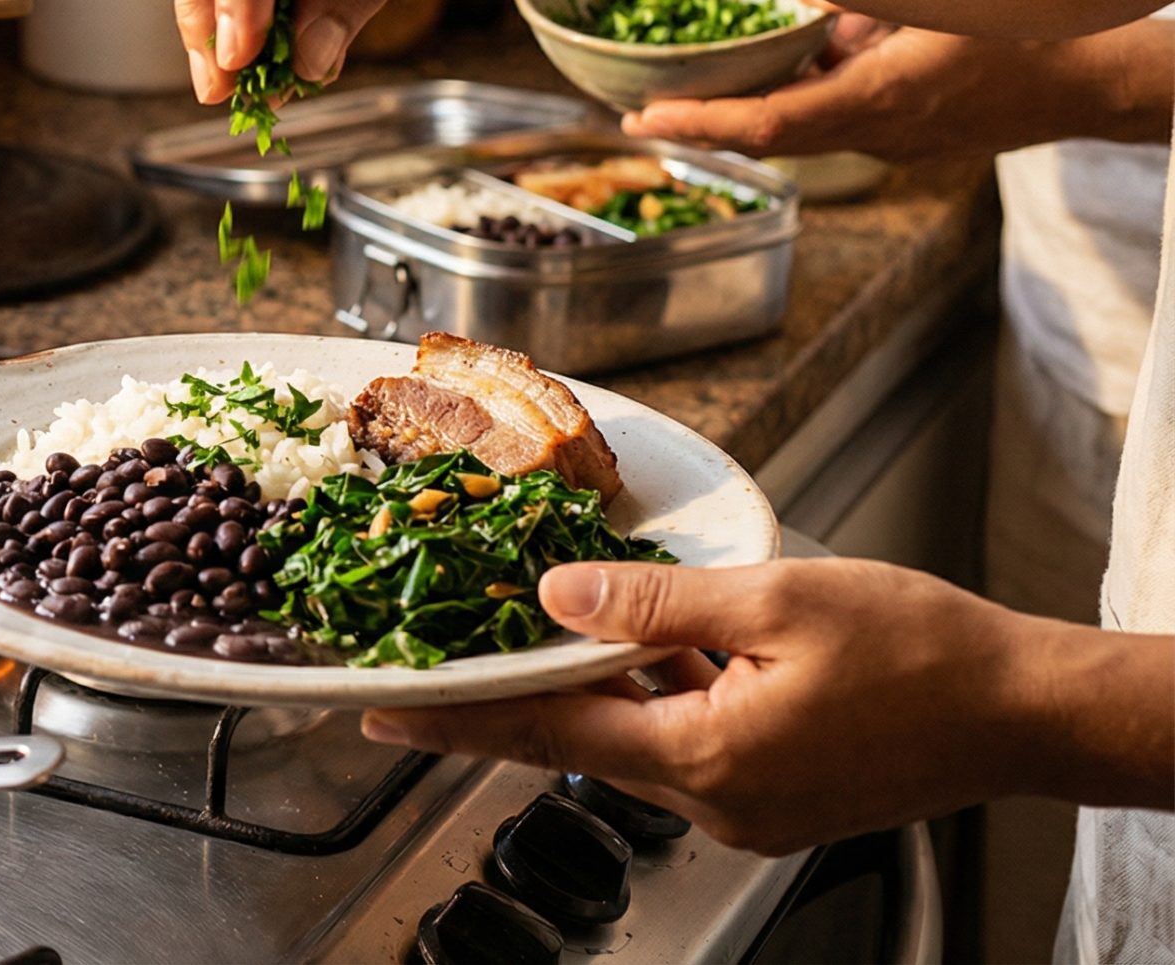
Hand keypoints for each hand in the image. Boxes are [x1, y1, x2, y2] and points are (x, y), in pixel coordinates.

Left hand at [355, 558, 1081, 855]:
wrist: (1025, 711)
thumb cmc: (926, 654)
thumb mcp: (778, 600)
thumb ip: (655, 604)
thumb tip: (556, 600)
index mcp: (702, 757)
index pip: (543, 731)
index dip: (455, 717)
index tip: (379, 712)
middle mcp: (713, 799)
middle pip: (576, 737)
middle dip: (505, 699)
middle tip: (422, 673)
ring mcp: (743, 806)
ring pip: (632, 737)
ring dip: (587, 689)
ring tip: (527, 638)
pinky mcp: (772, 795)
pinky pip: (683, 740)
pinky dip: (653, 696)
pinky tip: (647, 650)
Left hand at [622, 16, 1165, 159]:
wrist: (1092, 82)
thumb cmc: (1026, 32)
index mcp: (877, 102)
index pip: (765, 127)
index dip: (699, 125)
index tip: (645, 118)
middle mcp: (875, 136)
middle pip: (767, 140)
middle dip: (703, 126)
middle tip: (640, 112)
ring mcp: (891, 143)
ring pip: (799, 131)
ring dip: (746, 114)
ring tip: (687, 90)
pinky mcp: (907, 137)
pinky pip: (835, 121)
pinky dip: (797, 100)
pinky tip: (784, 65)